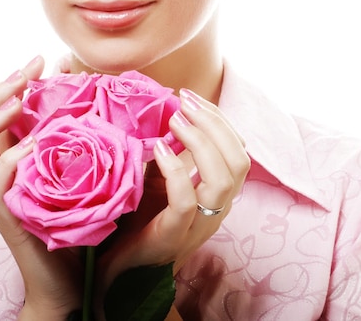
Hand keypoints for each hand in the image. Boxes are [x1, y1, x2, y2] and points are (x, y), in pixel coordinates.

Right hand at [0, 56, 82, 320]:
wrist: (70, 272)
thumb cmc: (73, 213)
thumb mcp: (73, 161)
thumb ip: (69, 124)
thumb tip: (79, 77)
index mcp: (7, 158)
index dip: (9, 83)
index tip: (38, 60)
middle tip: (26, 73)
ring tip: (17, 103)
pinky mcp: (7, 217)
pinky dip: (10, 160)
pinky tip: (33, 146)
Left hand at [95, 87, 249, 296]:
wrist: (121, 264)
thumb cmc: (142, 215)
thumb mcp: (161, 176)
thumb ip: (172, 150)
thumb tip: (170, 109)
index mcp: (217, 192)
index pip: (238, 151)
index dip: (219, 120)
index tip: (191, 97)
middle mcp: (216, 209)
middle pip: (239, 162)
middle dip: (215, 124)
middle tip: (184, 102)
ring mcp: (198, 225)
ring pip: (223, 181)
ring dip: (201, 142)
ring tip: (174, 120)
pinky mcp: (173, 236)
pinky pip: (186, 201)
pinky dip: (176, 169)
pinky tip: (159, 148)